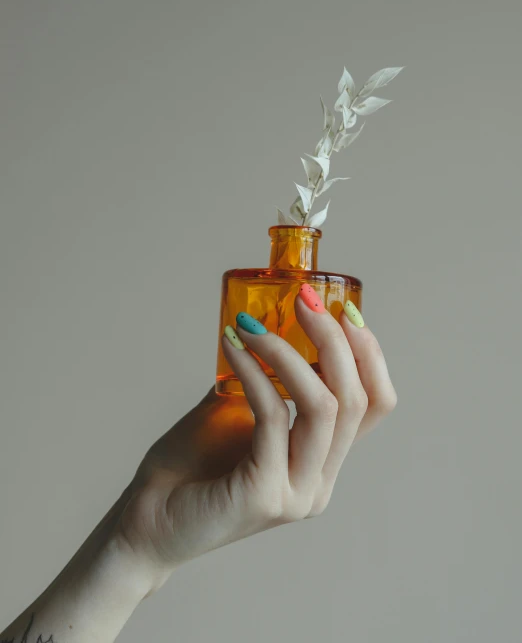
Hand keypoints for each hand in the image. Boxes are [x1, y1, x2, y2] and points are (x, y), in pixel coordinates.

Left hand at [114, 289, 396, 594]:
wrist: (145, 525)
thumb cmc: (189, 466)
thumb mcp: (237, 412)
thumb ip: (263, 381)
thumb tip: (267, 322)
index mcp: (321, 463)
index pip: (374, 405)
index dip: (369, 354)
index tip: (345, 311)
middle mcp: (318, 482)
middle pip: (355, 400)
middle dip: (334, 339)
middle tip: (303, 299)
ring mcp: (296, 493)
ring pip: (323, 407)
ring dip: (289, 351)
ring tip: (253, 323)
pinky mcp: (264, 494)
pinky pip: (272, 416)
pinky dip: (253, 371)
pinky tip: (232, 345)